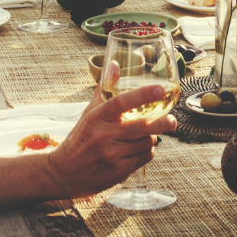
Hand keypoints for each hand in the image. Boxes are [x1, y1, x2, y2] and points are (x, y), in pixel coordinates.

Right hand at [45, 82, 176, 198]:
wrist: (63, 173)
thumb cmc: (80, 139)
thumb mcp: (89, 113)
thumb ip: (105, 89)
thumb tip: (115, 64)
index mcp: (97, 117)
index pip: (122, 102)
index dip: (143, 94)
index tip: (160, 89)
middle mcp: (104, 135)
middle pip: (141, 127)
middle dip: (162, 123)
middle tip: (172, 120)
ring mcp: (112, 155)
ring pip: (146, 142)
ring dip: (151, 138)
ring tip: (144, 135)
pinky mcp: (119, 171)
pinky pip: (144, 158)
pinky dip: (147, 152)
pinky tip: (138, 149)